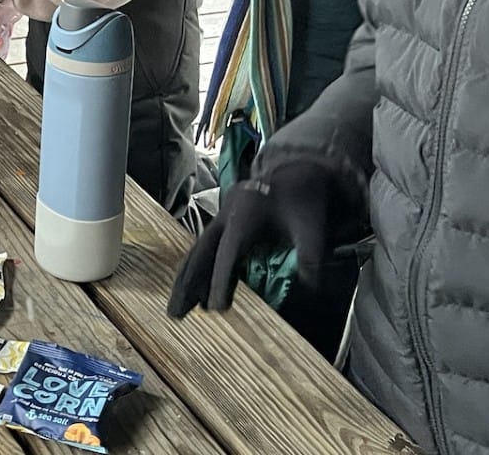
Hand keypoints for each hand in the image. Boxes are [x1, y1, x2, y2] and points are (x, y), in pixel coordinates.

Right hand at [167, 159, 343, 315]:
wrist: (295, 173)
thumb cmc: (302, 201)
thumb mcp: (313, 228)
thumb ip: (310, 257)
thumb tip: (310, 289)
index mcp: (245, 214)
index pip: (228, 253)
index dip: (221, 280)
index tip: (217, 308)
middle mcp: (226, 215)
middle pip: (201, 253)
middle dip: (188, 284)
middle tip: (175, 314)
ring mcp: (221, 218)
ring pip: (197, 252)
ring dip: (186, 280)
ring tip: (176, 310)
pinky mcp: (223, 223)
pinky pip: (204, 249)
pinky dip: (196, 271)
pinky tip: (194, 293)